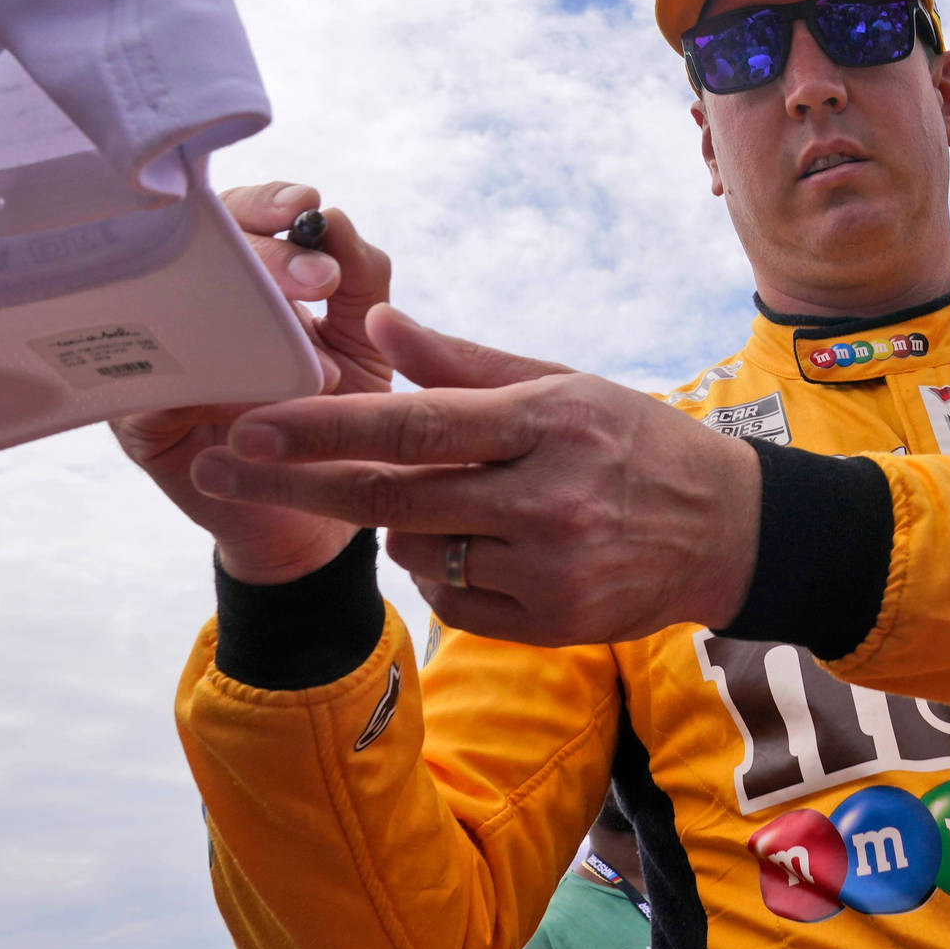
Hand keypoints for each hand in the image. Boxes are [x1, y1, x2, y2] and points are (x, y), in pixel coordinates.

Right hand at [109, 182, 392, 581]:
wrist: (318, 515)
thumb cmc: (338, 414)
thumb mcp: (362, 339)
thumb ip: (361, 277)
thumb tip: (335, 220)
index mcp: (236, 277)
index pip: (233, 218)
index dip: (263, 204)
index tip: (306, 206)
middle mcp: (182, 307)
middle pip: (191, 251)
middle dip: (262, 256)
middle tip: (320, 279)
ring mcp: (150, 358)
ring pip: (168, 311)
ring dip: (239, 318)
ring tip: (311, 345)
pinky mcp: (134, 418)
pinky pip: (157, 387)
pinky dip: (211, 384)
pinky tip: (256, 394)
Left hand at [184, 306, 762, 643]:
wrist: (729, 531)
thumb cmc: (639, 443)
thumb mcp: (565, 385)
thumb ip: (465, 366)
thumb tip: (377, 326)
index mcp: (548, 424)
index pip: (416, 429)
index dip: (324, 430)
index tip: (251, 427)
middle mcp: (547, 500)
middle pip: (391, 500)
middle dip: (295, 484)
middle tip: (220, 468)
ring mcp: (550, 569)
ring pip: (417, 551)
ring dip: (402, 524)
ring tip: (455, 501)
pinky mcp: (551, 622)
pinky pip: (452, 598)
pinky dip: (444, 568)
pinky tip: (485, 544)